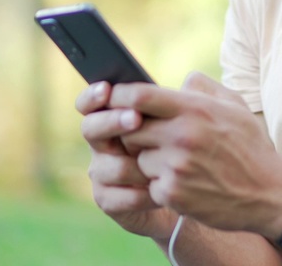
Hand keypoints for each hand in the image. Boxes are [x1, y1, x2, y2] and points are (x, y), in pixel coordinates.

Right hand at [76, 81, 179, 239]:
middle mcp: (102, 143)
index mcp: (115, 117)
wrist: (188, 193)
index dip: (93, 95)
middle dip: (112, 122)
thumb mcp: (187, 121)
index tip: (107, 89)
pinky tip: (160, 193)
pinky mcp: (108, 201)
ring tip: (164, 168)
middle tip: (136, 118)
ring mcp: (102, 173)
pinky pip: (118, 197)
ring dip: (137, 166)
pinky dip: (141, 194)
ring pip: (107, 166)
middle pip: (90, 128)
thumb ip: (184, 100)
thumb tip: (191, 81)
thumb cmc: (185, 149)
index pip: (91, 102)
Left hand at [112, 72, 281, 239]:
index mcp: (195, 109)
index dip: (120, 96)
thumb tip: (178, 83)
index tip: (115, 98)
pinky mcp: (173, 194)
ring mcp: (176, 167)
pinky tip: (184, 182)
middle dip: (134, 131)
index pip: (139, 96)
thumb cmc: (250, 145)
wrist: (270, 193)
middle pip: (130, 128)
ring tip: (176, 161)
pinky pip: (149, 184)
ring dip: (149, 160)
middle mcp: (182, 136)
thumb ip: (202, 88)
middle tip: (149, 135)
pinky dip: (161, 183)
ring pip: (138, 158)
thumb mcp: (234, 105)